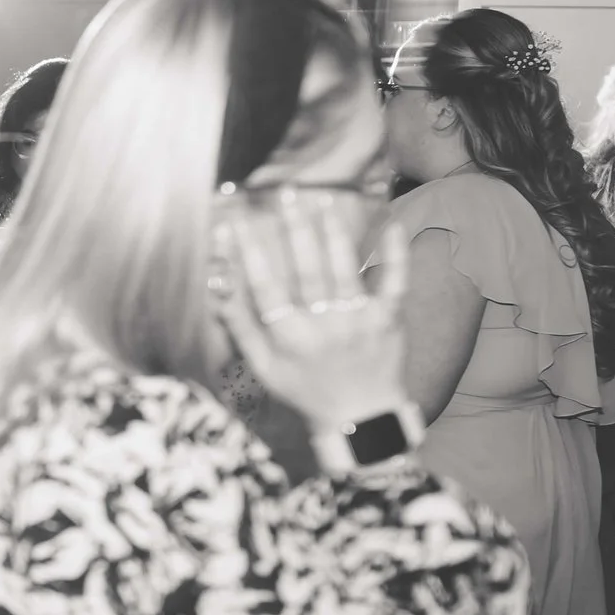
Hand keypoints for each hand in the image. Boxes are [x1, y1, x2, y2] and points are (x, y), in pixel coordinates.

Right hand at [213, 195, 410, 431]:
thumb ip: (242, 331)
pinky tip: (393, 226)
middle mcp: (323, 326)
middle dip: (295, 231)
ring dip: (332, 233)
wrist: (359, 418)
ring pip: (343, 269)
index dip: (249, 255)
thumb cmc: (305, 392)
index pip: (265, 288)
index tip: (237, 226)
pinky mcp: (388, 320)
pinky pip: (394, 283)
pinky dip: (395, 255)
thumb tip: (219, 294)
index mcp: (289, 338)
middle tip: (287, 196)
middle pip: (306, 270)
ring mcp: (358, 321)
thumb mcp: (264, 370)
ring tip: (323, 202)